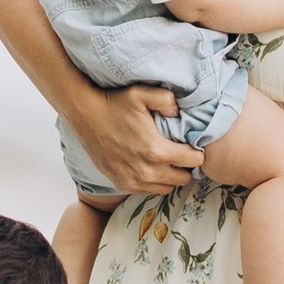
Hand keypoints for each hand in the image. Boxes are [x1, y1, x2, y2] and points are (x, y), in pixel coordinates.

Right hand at [75, 81, 205, 197]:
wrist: (86, 116)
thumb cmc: (114, 104)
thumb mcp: (141, 94)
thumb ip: (167, 99)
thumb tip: (180, 112)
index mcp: (156, 151)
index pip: (194, 161)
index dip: (197, 152)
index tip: (191, 144)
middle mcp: (146, 171)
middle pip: (184, 178)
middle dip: (186, 166)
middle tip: (180, 152)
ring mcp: (134, 181)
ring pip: (168, 188)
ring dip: (171, 176)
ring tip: (167, 160)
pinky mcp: (123, 184)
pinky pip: (149, 190)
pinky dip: (155, 181)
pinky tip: (151, 165)